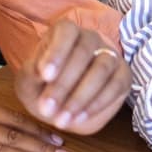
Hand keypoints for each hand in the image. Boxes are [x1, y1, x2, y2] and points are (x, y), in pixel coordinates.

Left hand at [14, 21, 129, 135]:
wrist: (61, 105)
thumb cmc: (42, 87)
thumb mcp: (28, 82)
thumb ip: (31, 74)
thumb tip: (43, 74)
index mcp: (65, 33)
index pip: (66, 31)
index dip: (57, 52)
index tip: (45, 76)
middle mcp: (90, 39)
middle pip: (84, 51)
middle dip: (64, 83)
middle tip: (47, 109)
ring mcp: (110, 55)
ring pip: (102, 68)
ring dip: (81, 97)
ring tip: (62, 120)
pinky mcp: (123, 76)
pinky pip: (116, 86)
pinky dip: (97, 104)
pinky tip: (79, 118)